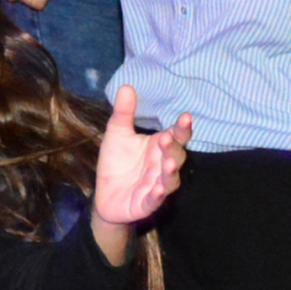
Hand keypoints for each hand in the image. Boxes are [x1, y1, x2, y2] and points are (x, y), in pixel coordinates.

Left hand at [91, 86, 189, 226]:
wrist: (104, 195)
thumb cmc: (117, 162)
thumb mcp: (117, 134)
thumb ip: (124, 113)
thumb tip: (126, 85)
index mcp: (159, 147)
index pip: (177, 136)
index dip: (182, 128)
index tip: (186, 116)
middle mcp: (162, 166)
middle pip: (176, 156)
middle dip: (173, 148)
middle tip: (166, 138)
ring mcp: (156, 186)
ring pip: (170, 180)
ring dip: (171, 172)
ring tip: (169, 163)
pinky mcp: (146, 204)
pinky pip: (154, 201)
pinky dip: (157, 196)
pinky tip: (156, 189)